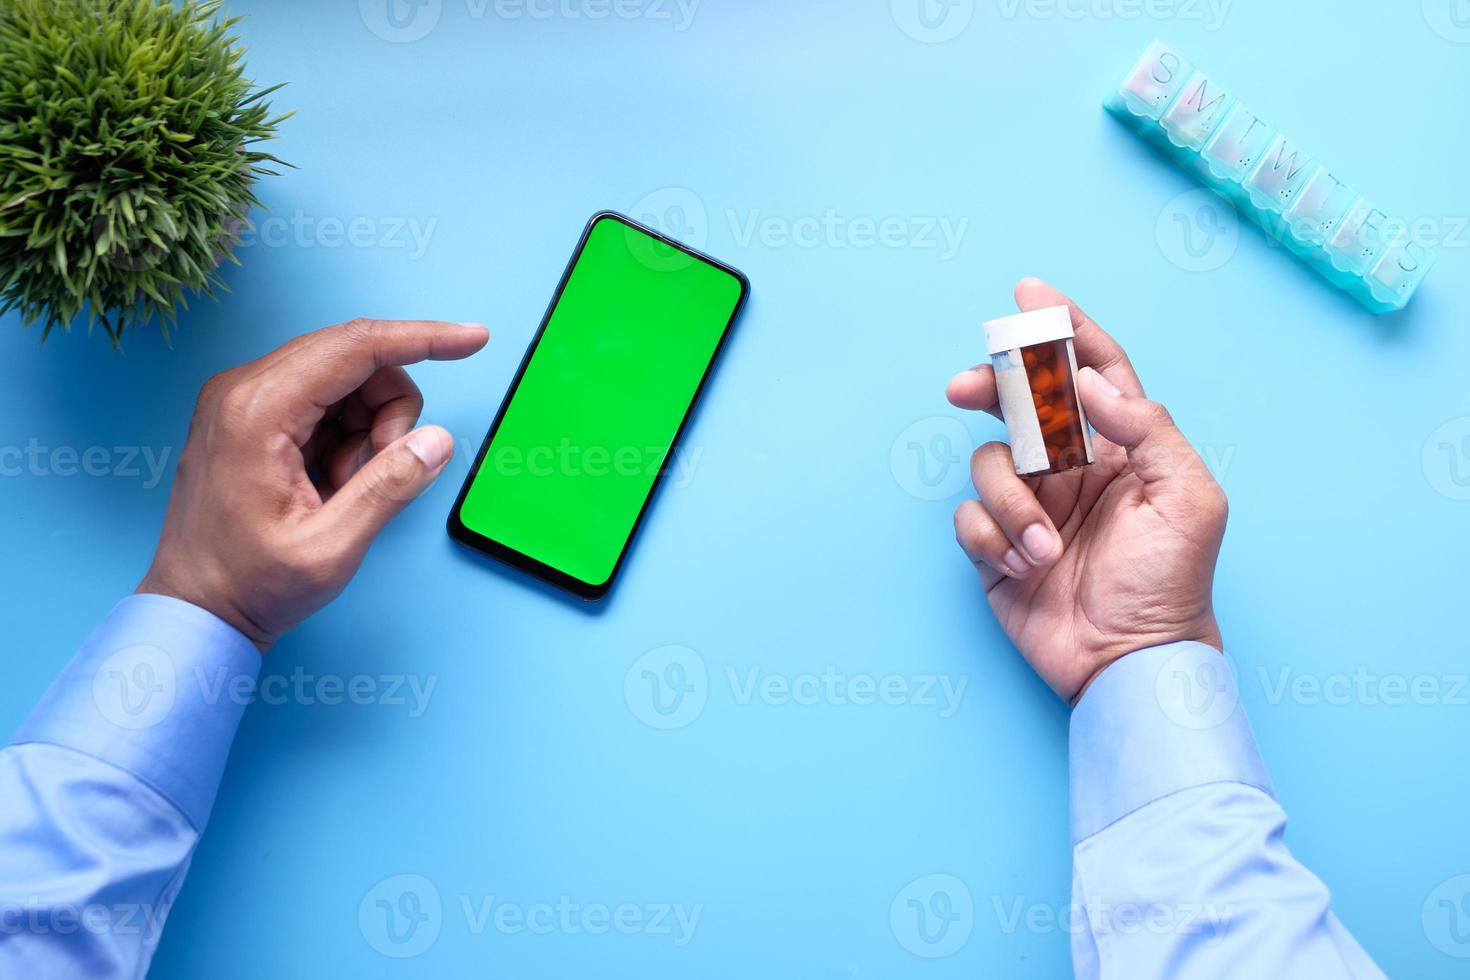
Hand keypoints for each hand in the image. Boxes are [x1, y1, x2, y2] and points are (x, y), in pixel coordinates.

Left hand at [138, 318, 489, 650]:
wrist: (195, 609)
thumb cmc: (250, 584)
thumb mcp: (330, 550)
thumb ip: (388, 489)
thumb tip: (437, 440)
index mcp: (259, 411)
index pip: (356, 346)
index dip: (423, 339)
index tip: (474, 339)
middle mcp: (243, 389)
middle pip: (355, 358)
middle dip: (390, 409)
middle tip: (380, 471)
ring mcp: (242, 398)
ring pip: (345, 377)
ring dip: (368, 426)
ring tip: (345, 486)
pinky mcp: (249, 412)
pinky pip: (324, 398)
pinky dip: (346, 434)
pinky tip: (330, 480)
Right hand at [948, 279, 1226, 703]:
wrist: (1130, 662)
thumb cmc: (1171, 583)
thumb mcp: (1189, 498)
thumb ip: (1148, 428)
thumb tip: (1088, 384)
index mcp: (1121, 448)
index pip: (1091, 373)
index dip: (1063, 329)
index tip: (1031, 294)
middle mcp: (1070, 469)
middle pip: (1019, 404)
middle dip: (991, 388)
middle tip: (966, 387)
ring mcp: (1030, 507)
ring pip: (988, 465)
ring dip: (1010, 503)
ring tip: (1043, 547)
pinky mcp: (995, 548)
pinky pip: (968, 518)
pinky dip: (991, 537)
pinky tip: (1025, 565)